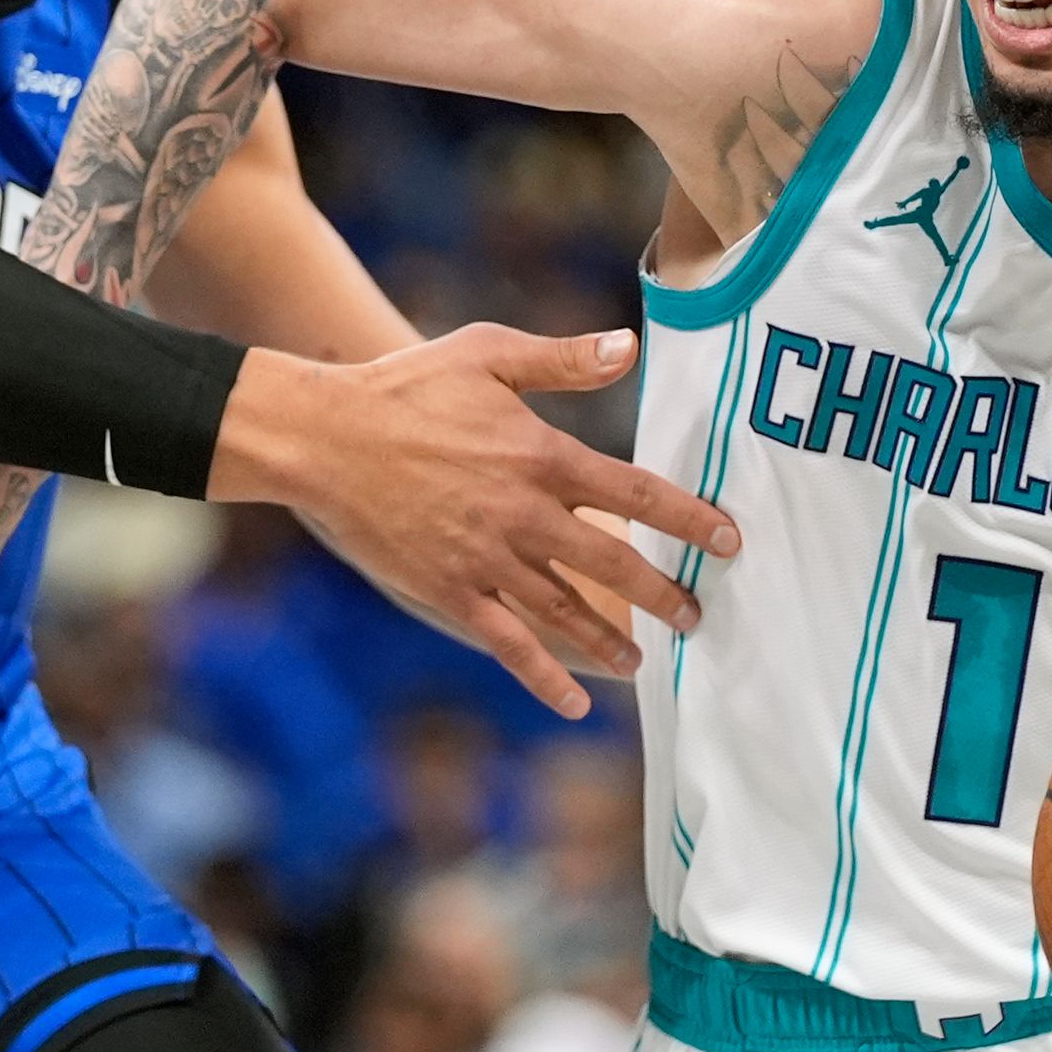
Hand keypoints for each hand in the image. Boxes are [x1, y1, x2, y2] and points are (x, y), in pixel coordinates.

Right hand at [215, 325, 735, 717]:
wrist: (323, 438)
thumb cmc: (405, 389)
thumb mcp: (486, 356)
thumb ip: (562, 359)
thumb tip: (629, 346)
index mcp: (541, 456)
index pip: (635, 493)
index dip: (688, 518)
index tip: (728, 540)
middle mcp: (524, 515)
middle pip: (613, 563)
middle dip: (663, 593)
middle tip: (697, 615)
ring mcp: (486, 559)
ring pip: (566, 610)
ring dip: (612, 638)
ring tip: (648, 660)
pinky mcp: (449, 590)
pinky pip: (509, 643)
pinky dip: (545, 676)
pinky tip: (576, 705)